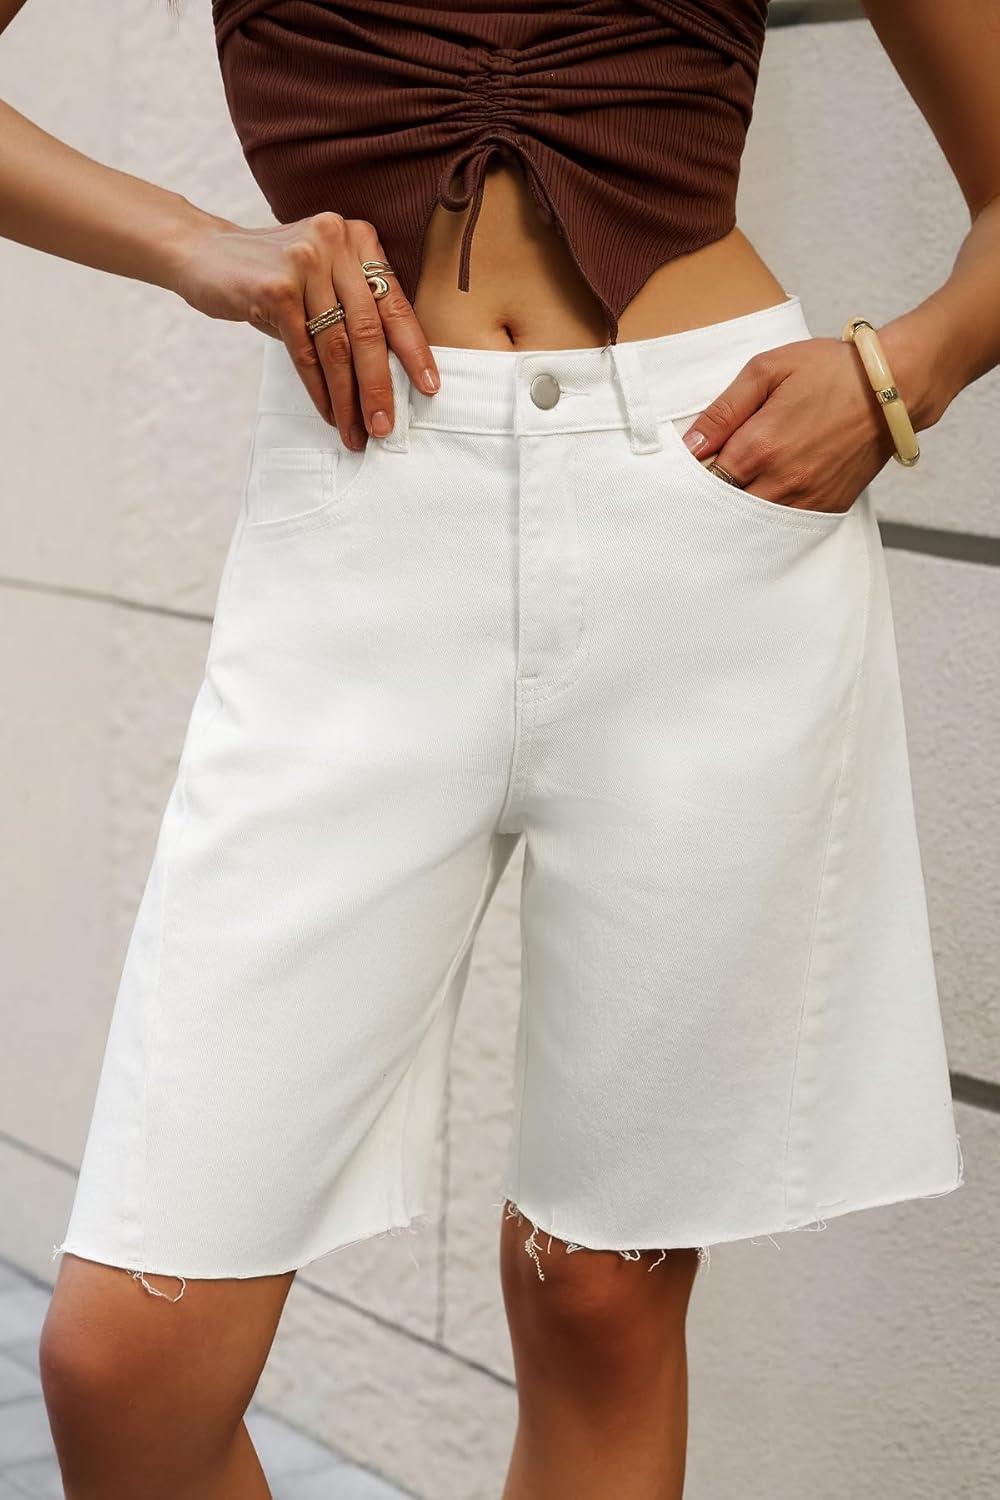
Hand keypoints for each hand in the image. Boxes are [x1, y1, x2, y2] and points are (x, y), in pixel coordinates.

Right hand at [169, 211, 439, 450]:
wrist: (203, 254)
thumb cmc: (272, 277)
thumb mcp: (321, 279)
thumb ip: (355, 309)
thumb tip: (392, 375)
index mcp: (357, 238)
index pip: (394, 303)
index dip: (414, 350)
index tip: (430, 388)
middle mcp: (335, 241)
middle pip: (368, 330)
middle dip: (379, 386)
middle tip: (386, 427)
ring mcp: (304, 261)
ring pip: (337, 346)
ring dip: (349, 398)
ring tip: (357, 432)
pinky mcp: (275, 287)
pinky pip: (305, 353)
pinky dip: (319, 390)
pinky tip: (329, 414)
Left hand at [680, 335, 902, 514]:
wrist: (892, 388)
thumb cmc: (828, 370)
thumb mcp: (767, 370)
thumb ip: (723, 410)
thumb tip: (690, 446)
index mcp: (759, 447)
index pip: (704, 479)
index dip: (694, 473)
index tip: (694, 464)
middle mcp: (780, 481)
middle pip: (725, 507)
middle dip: (713, 495)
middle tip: (714, 476)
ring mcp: (805, 499)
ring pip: (753, 522)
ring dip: (740, 508)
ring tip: (742, 484)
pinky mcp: (827, 507)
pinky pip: (785, 526)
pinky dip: (770, 516)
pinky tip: (770, 493)